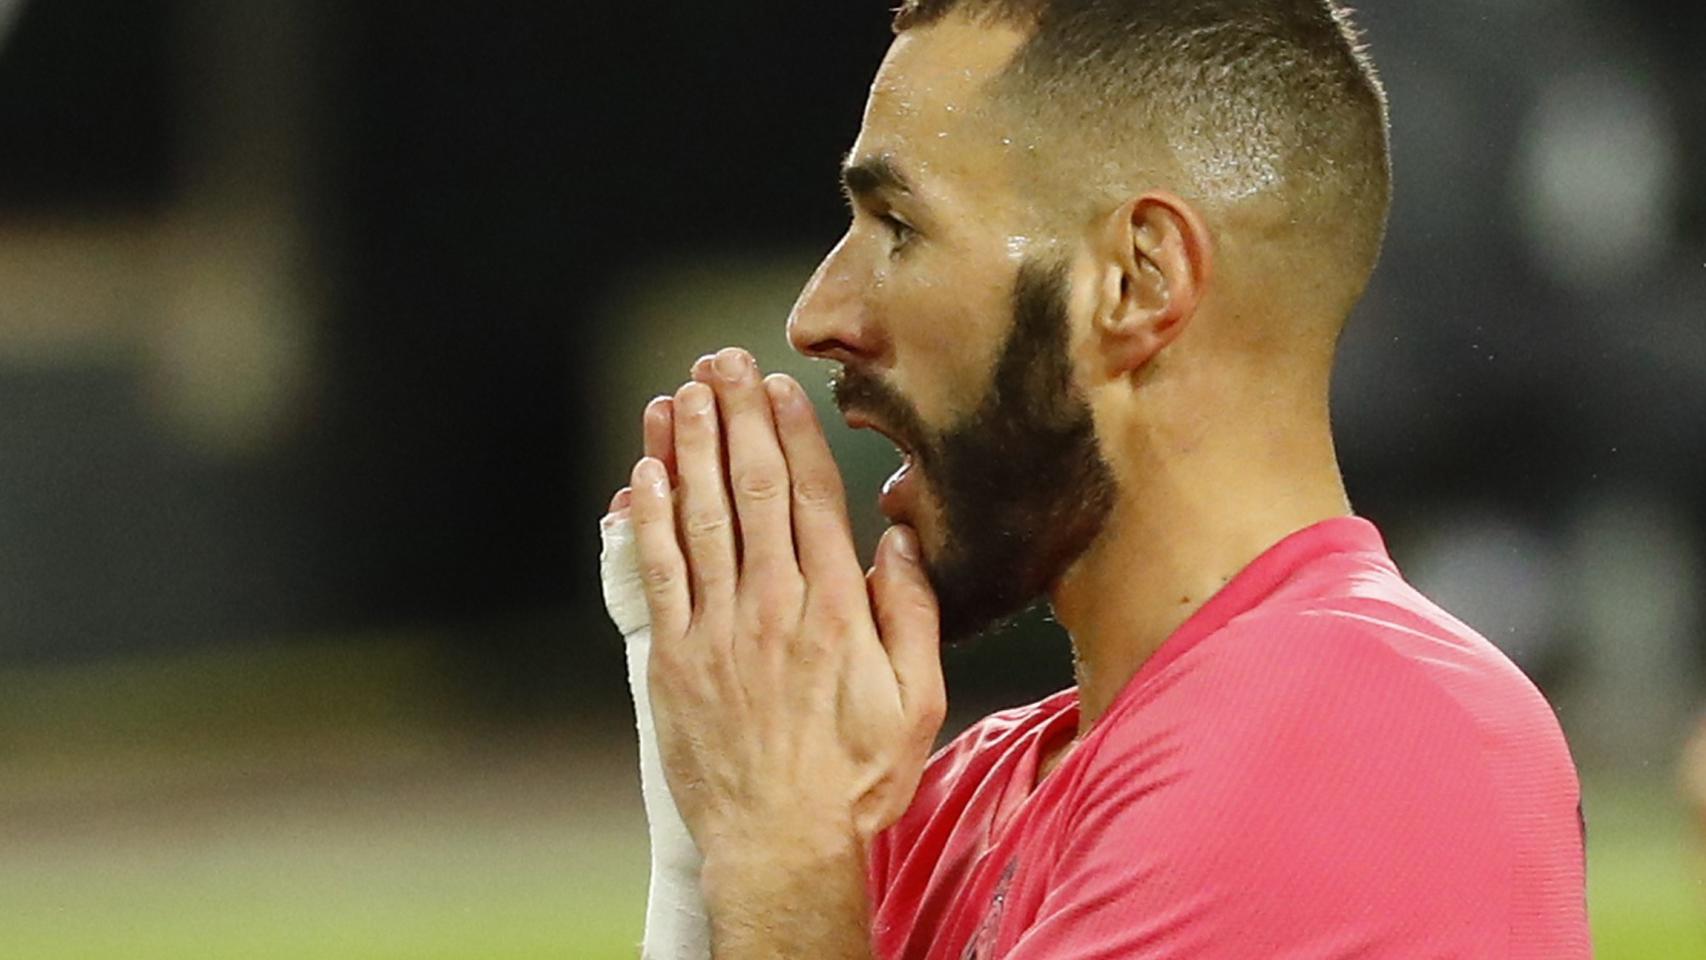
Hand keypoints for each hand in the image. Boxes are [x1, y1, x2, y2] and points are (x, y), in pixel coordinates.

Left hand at [617, 347, 946, 862]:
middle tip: (721, 362)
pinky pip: (657, 572)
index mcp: (836, 612)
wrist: (778, 845)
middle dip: (734, 418)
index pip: (810, 500)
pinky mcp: (672, 657)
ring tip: (683, 394)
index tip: (778, 388)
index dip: (790, 435)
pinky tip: (646, 472)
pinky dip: (649, 517)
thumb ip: (912, 616)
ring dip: (689, 449)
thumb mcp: (918, 703)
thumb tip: (896, 541)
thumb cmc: (854, 778)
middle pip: (749, 490)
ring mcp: (716, 630)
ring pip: (698, 518)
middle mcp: (772, 608)